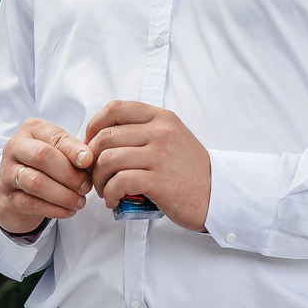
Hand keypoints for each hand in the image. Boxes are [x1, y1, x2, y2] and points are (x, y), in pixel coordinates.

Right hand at [0, 116, 91, 235]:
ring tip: (79, 201)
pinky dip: (54, 209)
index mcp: (31, 129)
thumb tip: (89, 159)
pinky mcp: (8, 197)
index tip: (89, 161)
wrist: (17, 192)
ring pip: (36, 182)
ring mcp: (7, 173)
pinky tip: (69, 211)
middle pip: (42, 156)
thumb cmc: (45, 167)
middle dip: (69, 173)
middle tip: (86, 187)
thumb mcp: (59, 153)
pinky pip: (32, 204)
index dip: (73, 149)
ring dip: (63, 194)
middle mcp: (15, 147)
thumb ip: (74, 153)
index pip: (55, 137)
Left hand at [83, 100, 213, 231]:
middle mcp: (160, 132)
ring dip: (98, 179)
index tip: (90, 143)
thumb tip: (105, 137)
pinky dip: (109, 193)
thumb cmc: (190, 170)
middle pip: (105, 137)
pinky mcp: (158, 180)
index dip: (94, 125)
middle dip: (92, 159)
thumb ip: (145, 131)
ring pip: (108, 160)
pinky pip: (119, 182)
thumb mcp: (173, 137)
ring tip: (104, 190)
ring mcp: (159, 155)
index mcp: (161, 118)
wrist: (217, 194)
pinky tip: (114, 200)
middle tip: (94, 175)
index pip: (115, 108)